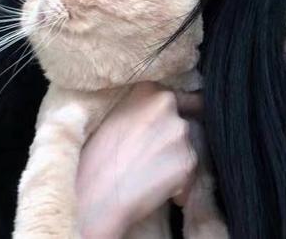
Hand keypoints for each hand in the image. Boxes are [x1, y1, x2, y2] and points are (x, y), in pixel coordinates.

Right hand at [75, 81, 204, 235]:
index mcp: (148, 89)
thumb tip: (152, 112)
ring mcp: (180, 132)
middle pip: (184, 120)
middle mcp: (168, 105)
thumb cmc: (95, 158)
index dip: (175, 112)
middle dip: (174, 137)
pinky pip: (190, 172)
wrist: (96, 196)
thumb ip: (139, 107)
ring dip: (176, 159)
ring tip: (151, 174)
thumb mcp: (113, 117)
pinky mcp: (189, 160)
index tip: (167, 125)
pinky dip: (180, 182)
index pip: (177, 96)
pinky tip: (157, 189)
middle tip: (153, 154)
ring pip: (187, 146)